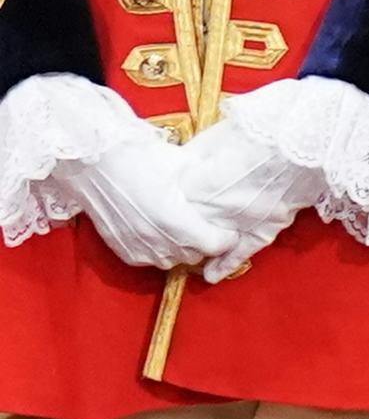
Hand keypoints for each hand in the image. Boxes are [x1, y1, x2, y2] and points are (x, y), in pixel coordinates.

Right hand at [65, 120, 237, 275]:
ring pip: (171, 261)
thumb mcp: (182, 164)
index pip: (215, 246)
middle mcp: (157, 240)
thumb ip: (205, 182)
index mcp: (176, 221)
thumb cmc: (139, 157)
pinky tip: (158, 234)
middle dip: (205, 243)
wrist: (91, 160)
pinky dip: (157, 251)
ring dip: (181, 249)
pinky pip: (147, 260)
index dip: (226, 237)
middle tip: (207, 226)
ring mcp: (137, 246)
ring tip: (183, 230)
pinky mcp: (120, 247)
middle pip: (195, 255)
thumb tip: (223, 184)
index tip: (228, 227)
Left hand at [166, 114, 311, 279]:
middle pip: (183, 230)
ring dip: (195, 249)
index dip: (158, 206)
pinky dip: (225, 265)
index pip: (166, 206)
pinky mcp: (263, 229)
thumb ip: (189, 162)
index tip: (154, 204)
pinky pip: (240, 253)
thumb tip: (174, 173)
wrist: (304, 139)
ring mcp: (239, 224)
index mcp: (195, 186)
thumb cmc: (256, 133)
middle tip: (162, 231)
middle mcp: (213, 211)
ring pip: (208, 246)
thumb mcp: (211, 141)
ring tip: (183, 251)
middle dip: (172, 231)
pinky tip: (211, 275)